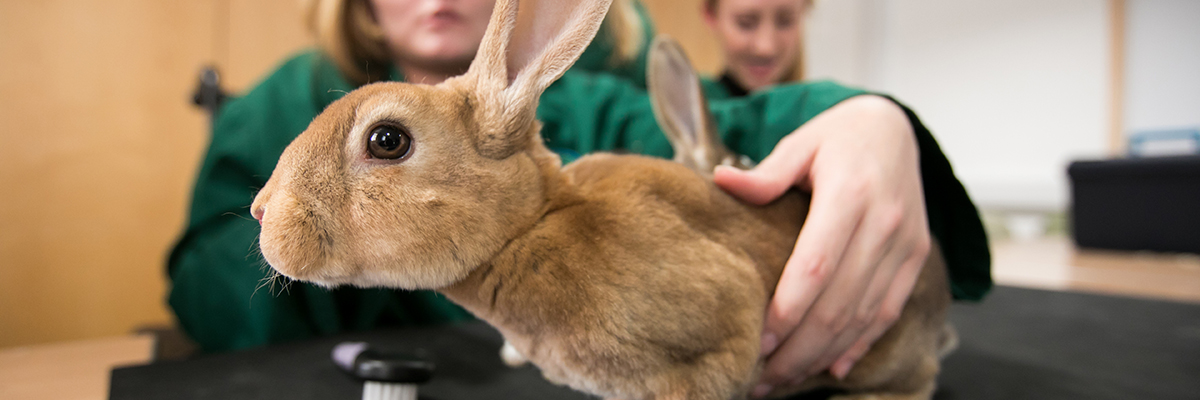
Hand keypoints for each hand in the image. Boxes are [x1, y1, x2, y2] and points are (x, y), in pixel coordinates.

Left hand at [713, 95, 931, 396]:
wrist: (895, 127)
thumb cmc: (838, 137)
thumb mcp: (801, 143)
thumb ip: (766, 173)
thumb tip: (723, 182)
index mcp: (850, 193)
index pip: (817, 265)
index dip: (789, 310)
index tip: (759, 340)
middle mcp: (884, 223)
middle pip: (840, 303)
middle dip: (799, 348)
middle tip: (761, 377)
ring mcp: (905, 245)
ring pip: (864, 315)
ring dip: (823, 354)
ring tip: (783, 378)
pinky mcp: (915, 258)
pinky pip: (888, 311)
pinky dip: (860, 344)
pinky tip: (831, 367)